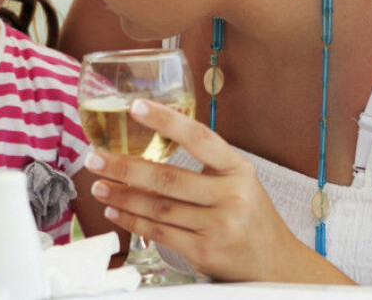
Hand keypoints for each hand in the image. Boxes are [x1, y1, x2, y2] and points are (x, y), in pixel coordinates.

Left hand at [84, 99, 347, 282]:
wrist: (276, 264)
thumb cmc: (250, 216)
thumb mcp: (239, 181)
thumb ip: (206, 163)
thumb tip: (154, 138)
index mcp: (238, 169)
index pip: (199, 137)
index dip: (166, 120)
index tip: (135, 107)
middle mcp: (231, 196)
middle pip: (167, 177)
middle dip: (124, 167)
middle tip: (94, 158)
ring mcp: (219, 226)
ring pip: (158, 207)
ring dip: (122, 195)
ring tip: (98, 185)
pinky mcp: (205, 252)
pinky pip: (160, 233)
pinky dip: (132, 221)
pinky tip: (115, 211)